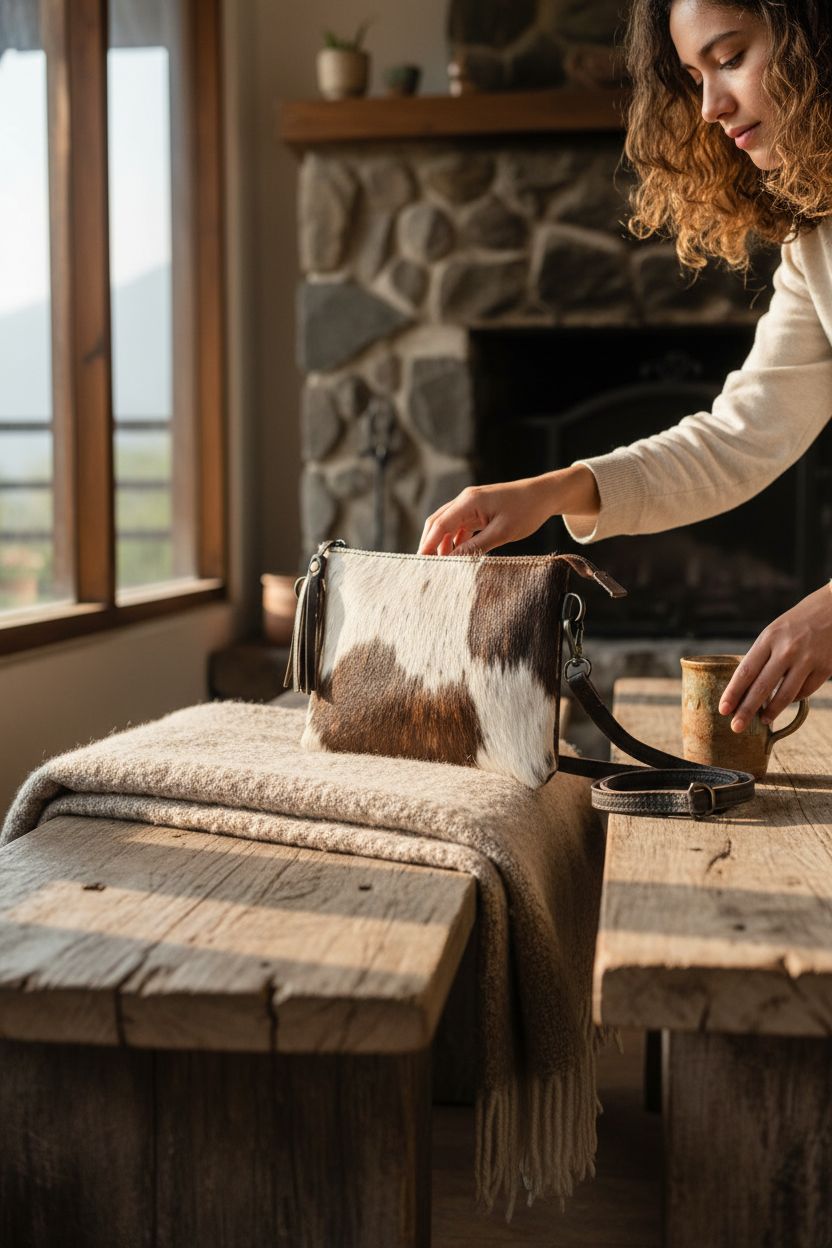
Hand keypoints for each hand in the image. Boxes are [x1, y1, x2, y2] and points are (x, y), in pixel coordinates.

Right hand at [418, 466, 599, 555]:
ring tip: (439, 564)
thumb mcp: (502, 533)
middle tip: (425, 566)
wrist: (543, 495)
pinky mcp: (477, 510)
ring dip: (442, 543)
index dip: (427, 544)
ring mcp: (471, 505)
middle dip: (429, 544)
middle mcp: (466, 500)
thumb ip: (476, 547)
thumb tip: (454, 560)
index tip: (420, 562)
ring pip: (447, 525)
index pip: (440, 524)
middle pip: (438, 523)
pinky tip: (455, 555)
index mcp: (469, 501)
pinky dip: (454, 540)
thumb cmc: (526, 511)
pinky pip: (459, 526)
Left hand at [719, 584, 831, 731]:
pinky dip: (794, 699)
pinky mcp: (825, 667)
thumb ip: (763, 656)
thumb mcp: (775, 631)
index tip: (723, 710)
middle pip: (762, 687)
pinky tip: (787, 702)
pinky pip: (805, 692)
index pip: (746, 671)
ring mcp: (808, 659)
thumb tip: (747, 688)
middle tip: (736, 727)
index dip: (733, 693)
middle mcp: (787, 649)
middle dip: (746, 710)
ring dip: (772, 711)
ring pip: (785, 695)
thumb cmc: (798, 622)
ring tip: (763, 721)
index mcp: (769, 638)